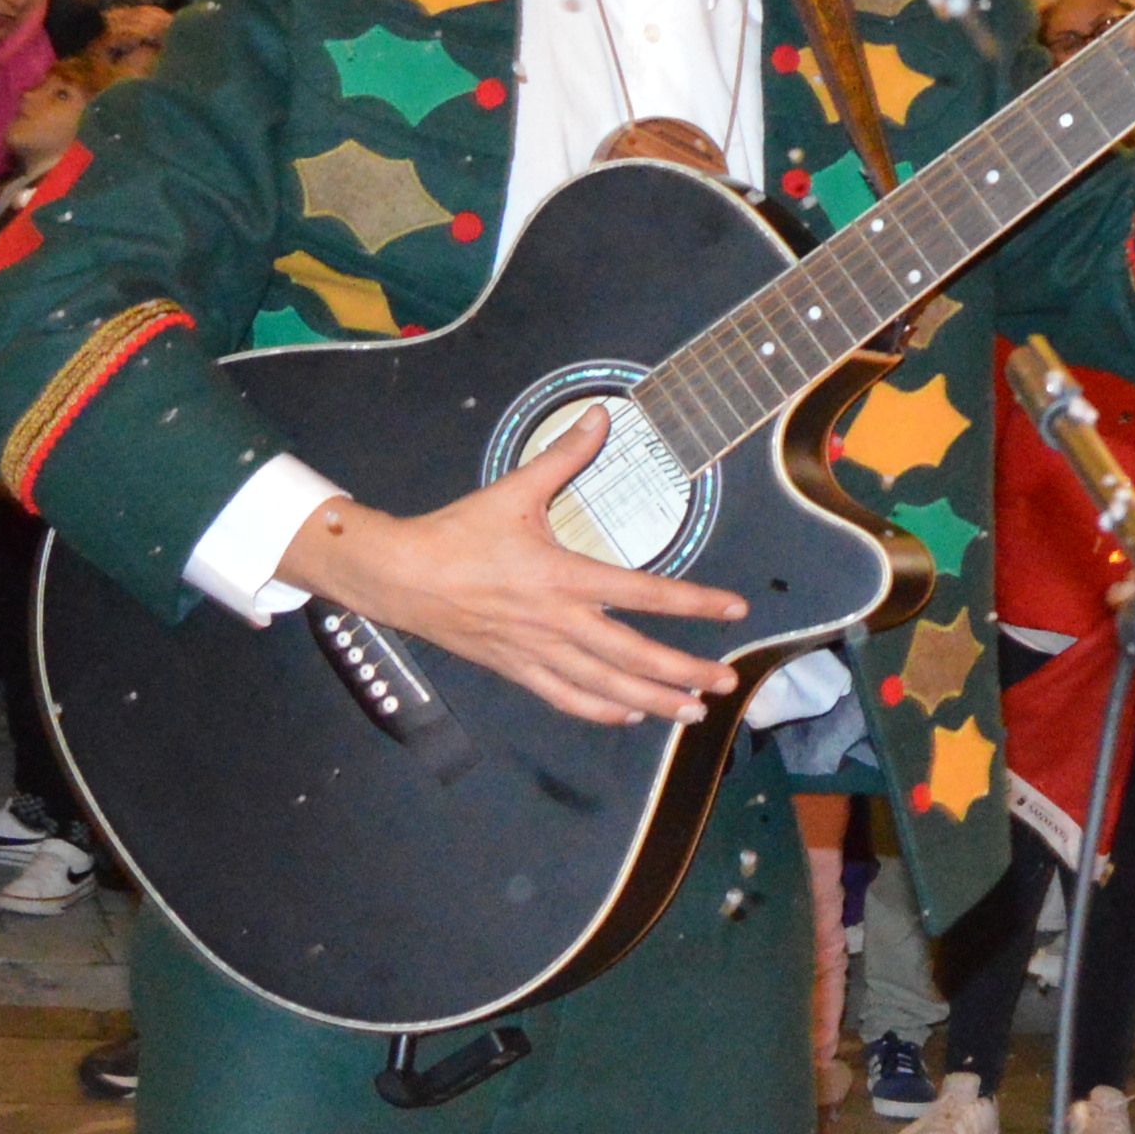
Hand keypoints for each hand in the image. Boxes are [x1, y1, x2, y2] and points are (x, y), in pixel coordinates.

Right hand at [286, 406, 753, 727]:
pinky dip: (602, 711)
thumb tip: (602, 416)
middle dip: (684, 672)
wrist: (399, 576)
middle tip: (726, 682)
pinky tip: (630, 717)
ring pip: (605, 688)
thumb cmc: (458, 533)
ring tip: (692, 712)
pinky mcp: (515, 670)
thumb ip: (564, 456)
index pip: (643, 594)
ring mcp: (536, 653)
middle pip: (633, 657)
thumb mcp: (514, 490)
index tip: (735, 609)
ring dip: (653, 702)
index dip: (694, 602)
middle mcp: (557, 623)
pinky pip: (566, 699)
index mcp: (563, 577)